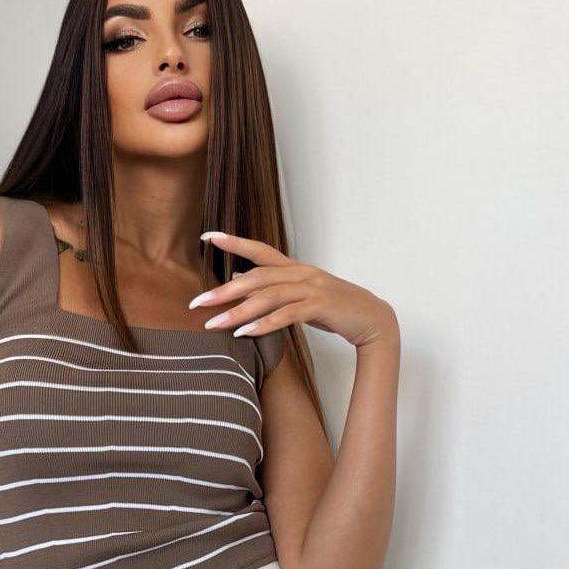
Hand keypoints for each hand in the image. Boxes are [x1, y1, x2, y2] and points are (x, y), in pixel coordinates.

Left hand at [192, 229, 398, 350]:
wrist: (372, 320)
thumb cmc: (334, 309)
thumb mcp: (300, 295)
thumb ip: (272, 287)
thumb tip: (237, 279)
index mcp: (295, 268)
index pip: (259, 250)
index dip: (234, 241)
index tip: (207, 236)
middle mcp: (302, 273)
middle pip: (256, 277)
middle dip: (223, 291)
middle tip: (197, 303)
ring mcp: (312, 289)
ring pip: (268, 297)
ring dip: (238, 311)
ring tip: (213, 324)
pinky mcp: (321, 307)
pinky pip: (287, 315)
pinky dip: (264, 324)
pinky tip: (245, 333)